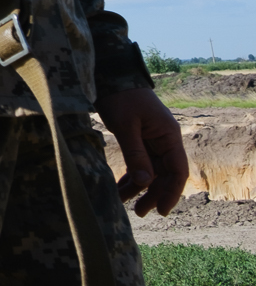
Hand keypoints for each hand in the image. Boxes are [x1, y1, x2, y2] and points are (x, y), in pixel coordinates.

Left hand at [99, 86, 189, 216]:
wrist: (109, 73)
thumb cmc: (120, 96)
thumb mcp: (126, 126)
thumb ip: (136, 154)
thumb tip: (145, 183)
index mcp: (169, 135)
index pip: (177, 171)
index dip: (171, 193)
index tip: (161, 210)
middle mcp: (164, 139)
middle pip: (164, 174)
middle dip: (153, 194)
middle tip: (139, 212)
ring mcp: (151, 139)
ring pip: (150, 170)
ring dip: (139, 187)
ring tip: (123, 202)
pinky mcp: (138, 137)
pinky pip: (139, 161)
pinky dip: (131, 174)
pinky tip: (120, 187)